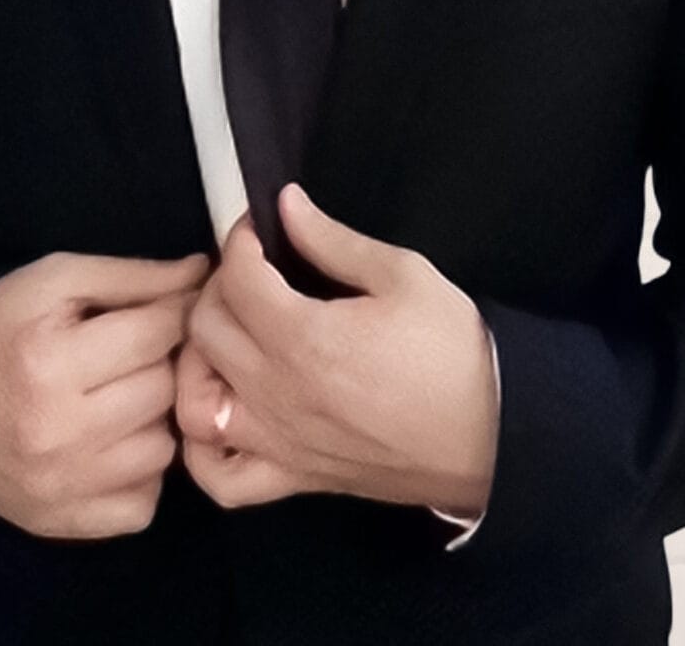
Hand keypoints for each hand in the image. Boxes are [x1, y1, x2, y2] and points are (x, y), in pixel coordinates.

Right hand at [0, 248, 210, 538]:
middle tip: (137, 354)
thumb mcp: (54, 281)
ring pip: (163, 449)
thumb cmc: (0, 330)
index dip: (172, 310)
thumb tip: (201, 274)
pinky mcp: (66, 524)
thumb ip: (132, 276)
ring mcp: (63, 488)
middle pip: (163, 389)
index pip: (158, 332)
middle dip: (159, 363)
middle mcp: (58, 433)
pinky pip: (144, 504)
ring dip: (154, 420)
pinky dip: (140, 474)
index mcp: (50, 362)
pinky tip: (115, 445)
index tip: (165, 308)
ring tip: (123, 399)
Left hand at [175, 184, 497, 517]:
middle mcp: (276, 392)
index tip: (259, 226)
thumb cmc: (450, 352)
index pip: (237, 277)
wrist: (491, 436)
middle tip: (252, 272)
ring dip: (196, 361)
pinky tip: (224, 410)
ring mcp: (279, 442)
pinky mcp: (292, 478)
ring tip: (230, 337)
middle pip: (205, 328)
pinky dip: (203, 447)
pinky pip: (220, 477)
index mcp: (302, 337)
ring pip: (193, 401)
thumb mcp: (404, 276)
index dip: (241, 238)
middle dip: (219, 286)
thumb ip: (334, 240)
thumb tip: (285, 205)